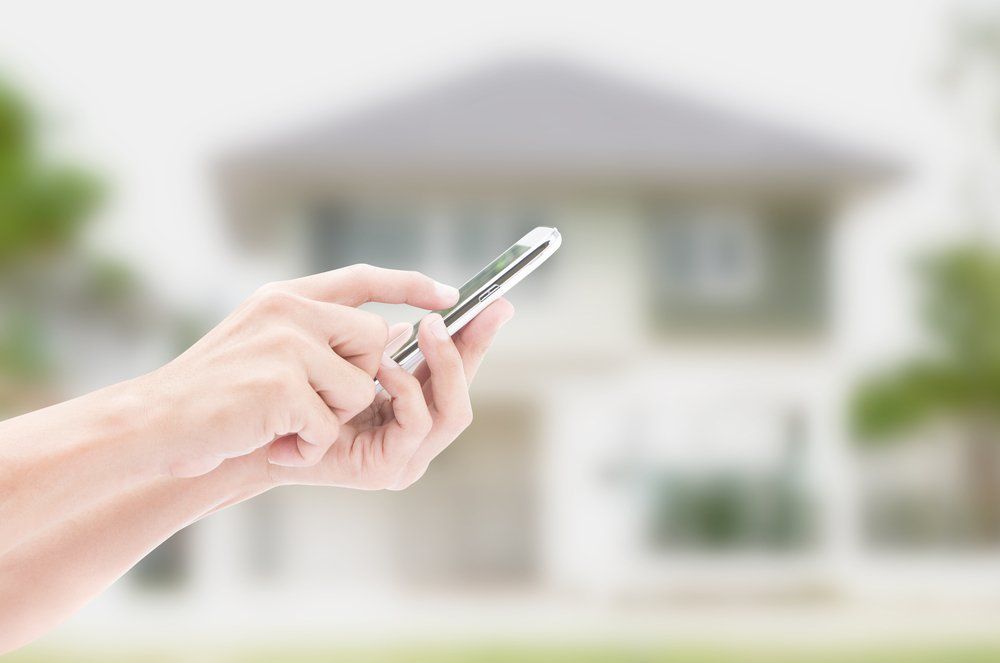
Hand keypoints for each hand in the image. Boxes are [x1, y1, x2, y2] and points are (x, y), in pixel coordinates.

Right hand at [139, 265, 459, 477]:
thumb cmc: (213, 396)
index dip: (409, 285)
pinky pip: (329, 424)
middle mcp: (288, 311)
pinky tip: (271, 439)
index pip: (361, 279)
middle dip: (356, 382)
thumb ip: (319, 334)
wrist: (155, 425)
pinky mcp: (281, 385)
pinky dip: (306, 445)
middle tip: (303, 401)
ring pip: (359, 388)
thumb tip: (390, 337)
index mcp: (286, 298)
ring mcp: (285, 345)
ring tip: (280, 421)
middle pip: (376, 341)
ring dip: (328, 418)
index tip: (450, 295)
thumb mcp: (264, 346)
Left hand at [267, 298, 513, 489]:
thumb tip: (421, 313)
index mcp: (406, 405)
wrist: (249, 430)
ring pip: (455, 411)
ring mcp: (405, 456)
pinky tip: (386, 366)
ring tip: (427, 328)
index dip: (477, 337)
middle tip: (472, 309)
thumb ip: (379, 335)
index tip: (498, 301)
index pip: (454, 371)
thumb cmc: (289, 386)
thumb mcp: (341, 346)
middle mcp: (413, 434)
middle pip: (465, 391)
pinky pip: (419, 424)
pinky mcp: (389, 470)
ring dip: (443, 364)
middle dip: (473, 347)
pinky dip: (408, 389)